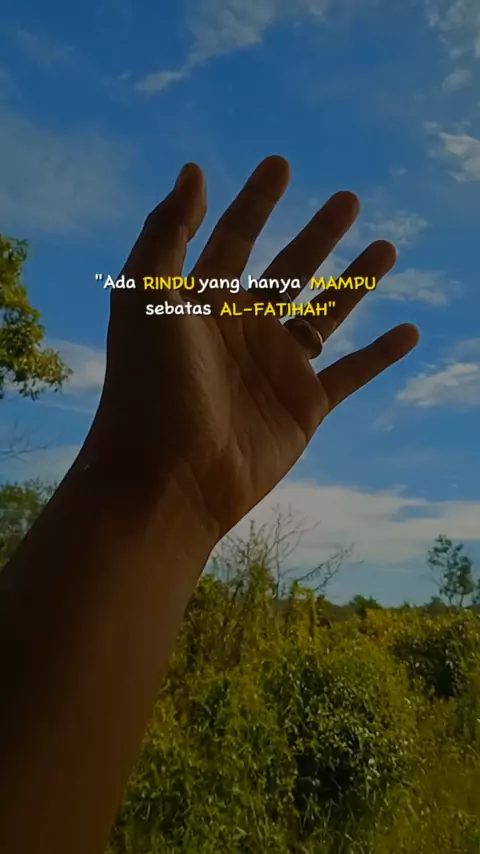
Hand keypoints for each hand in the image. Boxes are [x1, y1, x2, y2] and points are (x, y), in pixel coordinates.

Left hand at [92, 156, 418, 540]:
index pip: (232, 238)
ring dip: (355, 281)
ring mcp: (275, 367)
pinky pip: (352, 373)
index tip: (280, 163)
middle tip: (348, 198)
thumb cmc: (152, 384)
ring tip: (386, 246)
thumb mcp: (148, 296)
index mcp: (201, 302)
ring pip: (325, 314)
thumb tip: (193, 171)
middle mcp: (241, 330)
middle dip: (318, 234)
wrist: (168, 476)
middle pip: (288, 269)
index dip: (255, 201)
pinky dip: (381, 355)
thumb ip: (168, 231)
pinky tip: (409, 330)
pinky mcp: (304, 406)